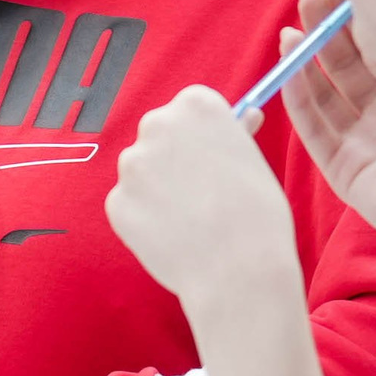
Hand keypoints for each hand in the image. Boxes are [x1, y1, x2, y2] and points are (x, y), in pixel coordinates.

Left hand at [105, 85, 301, 318]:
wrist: (238, 271)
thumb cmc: (258, 216)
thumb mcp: (254, 161)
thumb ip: (236, 136)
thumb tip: (245, 116)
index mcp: (196, 104)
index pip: (189, 109)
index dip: (202, 137)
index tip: (213, 159)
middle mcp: (157, 124)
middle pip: (159, 133)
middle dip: (173, 157)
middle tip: (201, 193)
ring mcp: (132, 164)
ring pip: (142, 172)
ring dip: (157, 189)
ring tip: (191, 220)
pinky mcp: (116, 201)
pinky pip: (129, 205)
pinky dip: (145, 219)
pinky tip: (173, 237)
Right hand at [278, 0, 375, 241]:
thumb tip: (359, 26)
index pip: (368, 51)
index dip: (348, 21)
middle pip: (341, 69)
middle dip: (322, 33)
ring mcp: (360, 142)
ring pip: (323, 97)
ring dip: (303, 64)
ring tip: (289, 31)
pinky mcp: (342, 170)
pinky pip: (314, 130)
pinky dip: (299, 101)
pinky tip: (290, 72)